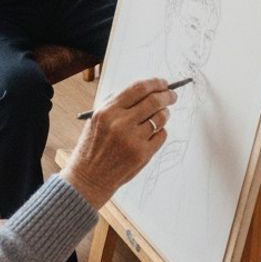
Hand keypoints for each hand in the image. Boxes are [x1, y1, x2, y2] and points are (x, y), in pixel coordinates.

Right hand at [61, 78, 176, 208]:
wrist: (88, 178)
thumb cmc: (93, 147)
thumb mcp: (97, 120)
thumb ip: (116, 104)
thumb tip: (145, 91)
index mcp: (108, 111)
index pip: (138, 88)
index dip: (154, 83)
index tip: (162, 83)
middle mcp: (120, 124)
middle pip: (154, 101)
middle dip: (167, 95)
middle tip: (172, 95)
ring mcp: (133, 140)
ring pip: (161, 118)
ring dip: (165, 113)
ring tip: (162, 114)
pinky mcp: (143, 155)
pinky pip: (162, 135)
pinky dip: (161, 131)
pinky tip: (152, 133)